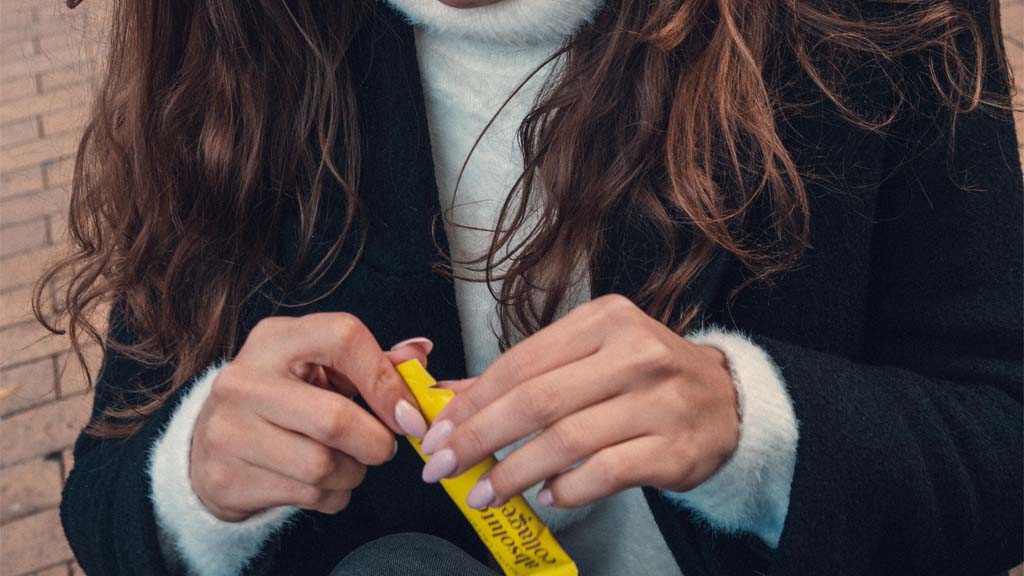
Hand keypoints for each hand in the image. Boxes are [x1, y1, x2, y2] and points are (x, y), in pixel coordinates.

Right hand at [190, 313, 431, 521]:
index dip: (385, 380)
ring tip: (349, 463)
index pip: (343, 339)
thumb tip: (419, 352)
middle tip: (384, 447)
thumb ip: (373, 361)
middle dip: (376, 442)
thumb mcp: (321, 368)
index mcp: (276, 339)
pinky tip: (323, 483)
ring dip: (354, 473)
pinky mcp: (227, 478)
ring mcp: (229, 430)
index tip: (406, 412)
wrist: (210, 447)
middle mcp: (245, 379)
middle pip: (334, 419)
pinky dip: (333, 496)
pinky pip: (309, 497)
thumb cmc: (282, 400)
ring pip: (323, 466)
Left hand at [418, 294, 738, 508]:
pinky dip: (566, 490)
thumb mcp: (590, 356)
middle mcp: (634, 353)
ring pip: (566, 441)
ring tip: (483, 494)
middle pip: (537, 401)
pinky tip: (545, 496)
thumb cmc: (644, 377)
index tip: (436, 432)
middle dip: (479, 438)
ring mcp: (659, 401)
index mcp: (604, 320)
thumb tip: (451, 398)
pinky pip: (604, 473)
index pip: (521, 362)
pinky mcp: (674, 449)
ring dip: (513, 473)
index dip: (472, 401)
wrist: (728, 403)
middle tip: (442, 467)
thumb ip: (525, 375)